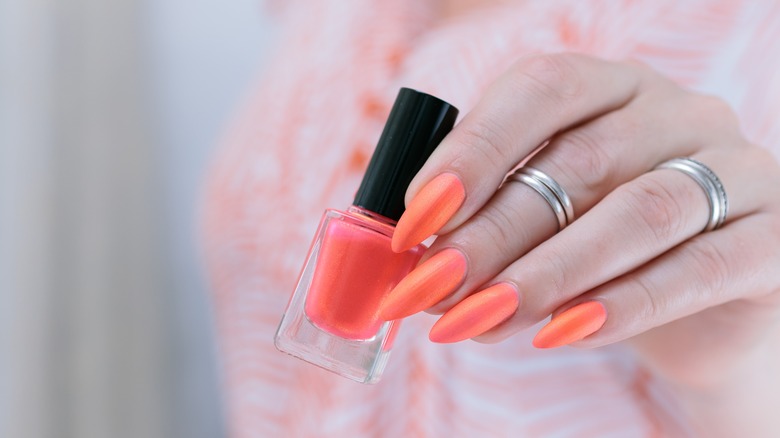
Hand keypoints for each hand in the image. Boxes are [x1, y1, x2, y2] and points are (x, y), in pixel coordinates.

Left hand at [378, 53, 779, 433]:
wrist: (699, 304)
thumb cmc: (599, 245)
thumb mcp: (540, 219)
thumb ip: (485, 222)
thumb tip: (417, 263)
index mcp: (612, 87)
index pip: (541, 89)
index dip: (473, 150)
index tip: (416, 217)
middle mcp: (677, 112)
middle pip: (580, 161)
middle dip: (495, 232)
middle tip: (435, 287)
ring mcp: (736, 168)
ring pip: (640, 211)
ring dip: (549, 271)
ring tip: (483, 318)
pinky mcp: (771, 238)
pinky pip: (698, 268)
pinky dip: (623, 305)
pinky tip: (562, 333)